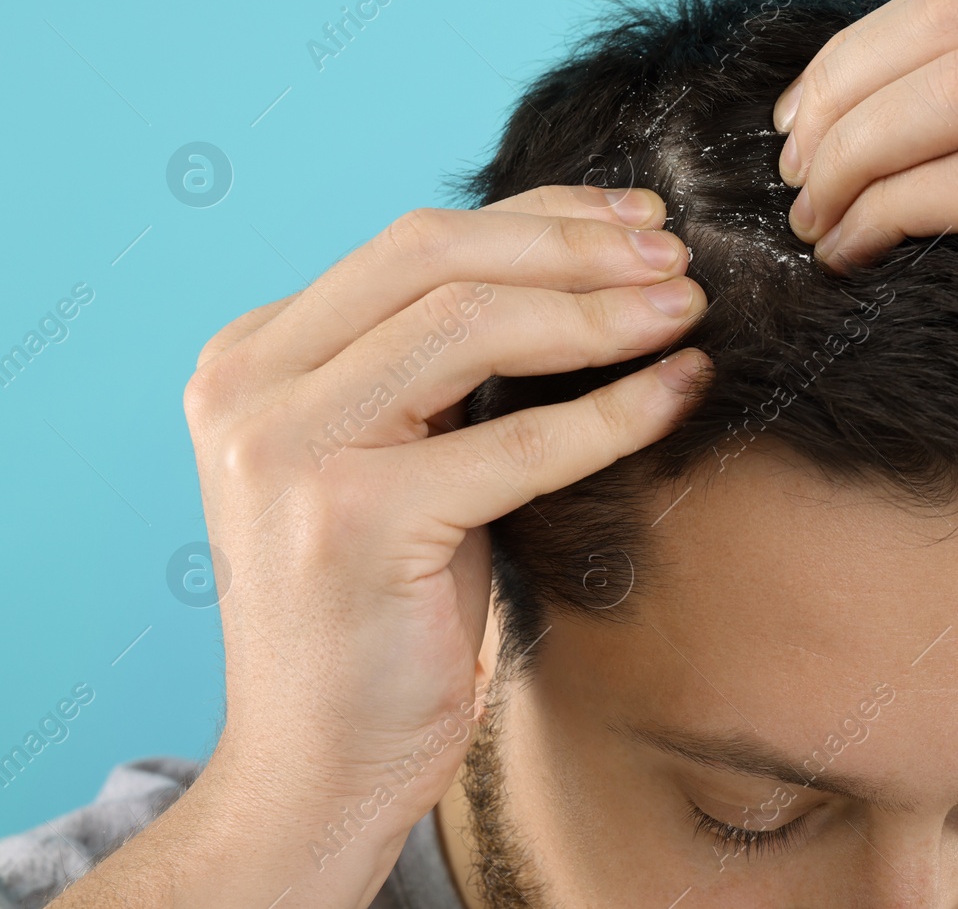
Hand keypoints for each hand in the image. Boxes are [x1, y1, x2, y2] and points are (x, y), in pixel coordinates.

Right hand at [179, 186, 707, 894]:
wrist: (320, 760)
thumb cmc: (381, 607)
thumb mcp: (393, 455)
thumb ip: (435, 363)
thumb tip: (581, 265)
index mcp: (255, 354)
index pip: (414, 242)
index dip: (541, 217)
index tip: (639, 219)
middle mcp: (250, 385)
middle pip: (434, 255)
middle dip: (575, 245)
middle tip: (678, 258)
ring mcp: (288, 450)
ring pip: (470, 324)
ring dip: (601, 310)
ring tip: (687, 311)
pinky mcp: (350, 522)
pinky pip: (517, 441)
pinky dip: (614, 409)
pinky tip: (678, 390)